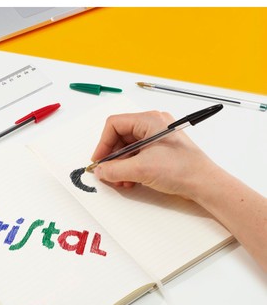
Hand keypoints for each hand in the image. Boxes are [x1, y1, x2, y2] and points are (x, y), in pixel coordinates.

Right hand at [91, 111, 216, 200]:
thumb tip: (100, 170)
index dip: (103, 144)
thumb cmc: (182, 169)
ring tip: (121, 180)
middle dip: (112, 157)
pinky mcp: (159, 151)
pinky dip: (129, 168)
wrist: (205, 184)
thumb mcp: (141, 169)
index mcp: (149, 120)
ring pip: (127, 149)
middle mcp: (152, 125)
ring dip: (120, 166)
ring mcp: (156, 138)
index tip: (99, 160)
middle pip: (119, 137)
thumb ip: (114, 169)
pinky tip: (130, 181)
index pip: (114, 125)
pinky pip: (136, 156)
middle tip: (108, 172)